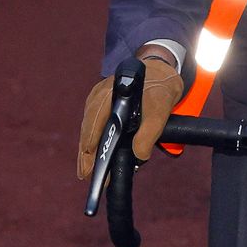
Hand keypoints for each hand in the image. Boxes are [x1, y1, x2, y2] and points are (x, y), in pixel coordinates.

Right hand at [75, 49, 185, 179]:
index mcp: (110, 94)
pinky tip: (92, 154)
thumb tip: (139, 156)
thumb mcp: (161, 110)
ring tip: (87, 170)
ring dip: (87, 149)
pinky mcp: (101, 102)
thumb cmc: (160, 88)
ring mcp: (98, 98)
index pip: (95, 125)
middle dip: (86, 154)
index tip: (91, 167)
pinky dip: (93, 139)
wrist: (160, 70)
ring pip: (88, 127)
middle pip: (88, 129)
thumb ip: (149, 133)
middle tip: (86, 176)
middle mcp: (99, 96)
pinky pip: (93, 123)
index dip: (92, 147)